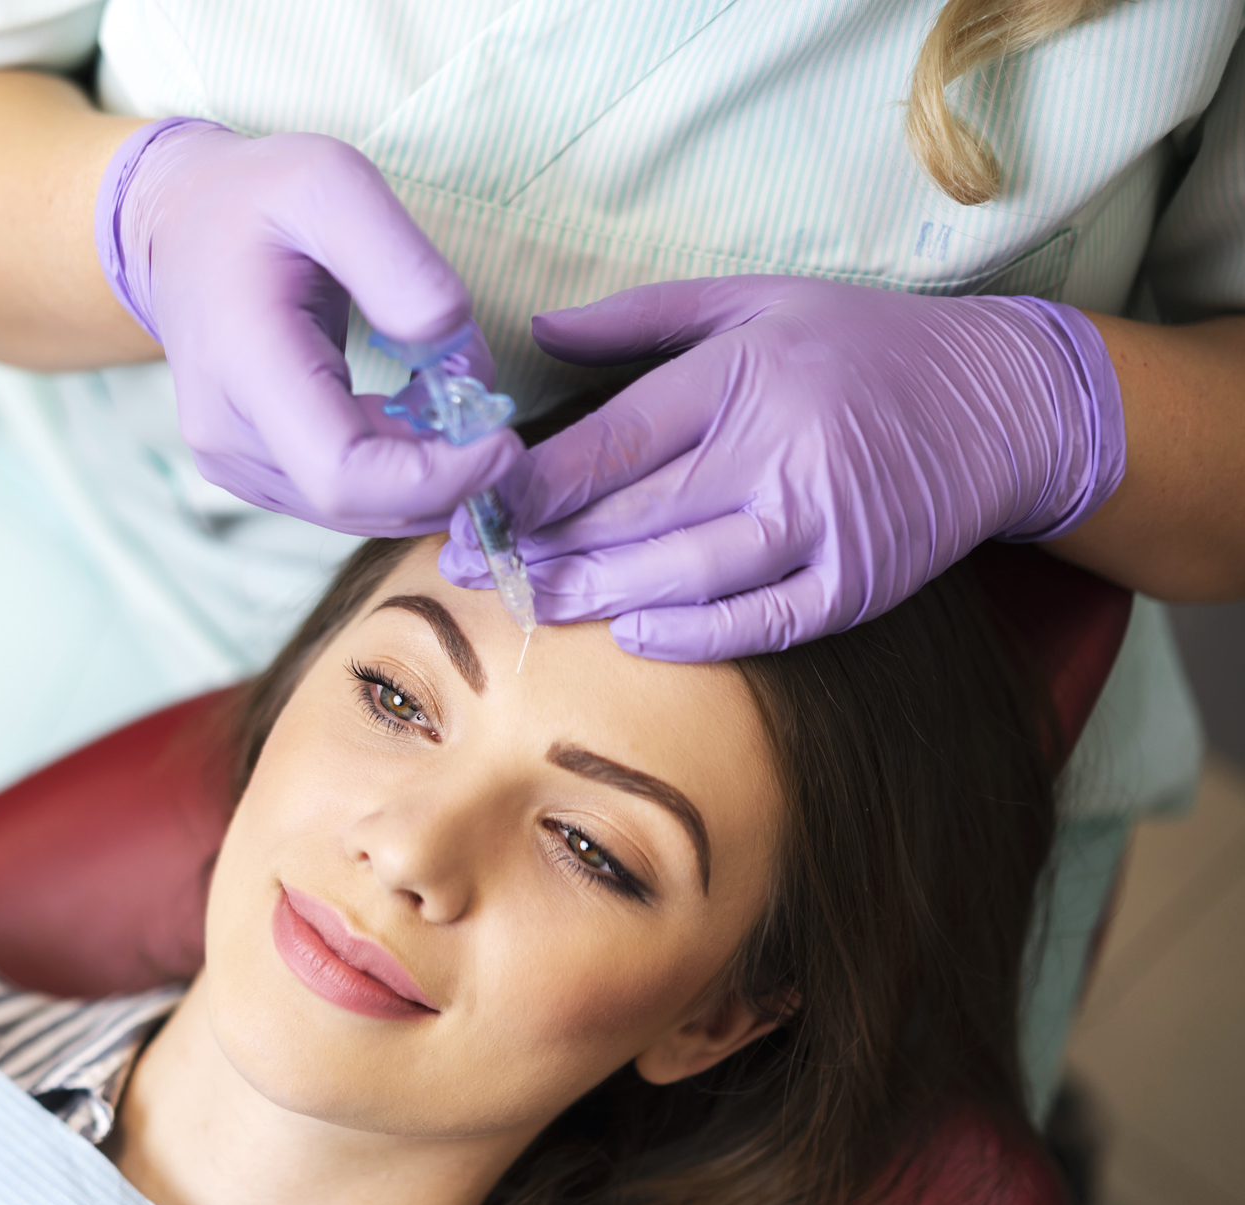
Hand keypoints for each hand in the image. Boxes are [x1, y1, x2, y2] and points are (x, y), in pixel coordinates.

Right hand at [98, 119, 521, 534]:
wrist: (178, 223)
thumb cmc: (256, 197)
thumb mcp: (333, 183)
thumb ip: (402, 264)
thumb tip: (457, 358)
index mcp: (243, 361)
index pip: (342, 474)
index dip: (435, 477)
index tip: (503, 440)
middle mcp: (226, 433)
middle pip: (356, 505)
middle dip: (445, 480)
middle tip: (495, 420)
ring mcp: (232, 462)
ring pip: (354, 513)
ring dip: (424, 478)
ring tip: (453, 407)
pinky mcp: (249, 471)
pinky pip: (340, 501)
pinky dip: (394, 475)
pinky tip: (413, 418)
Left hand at [440, 276, 1126, 659]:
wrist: (1005, 403)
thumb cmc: (861, 344)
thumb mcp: (754, 298)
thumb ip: (640, 319)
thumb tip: (537, 329)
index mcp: (744, 372)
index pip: (612, 440)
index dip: (532, 483)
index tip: (471, 505)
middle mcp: (780, 448)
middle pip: (634, 514)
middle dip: (542, 545)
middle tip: (473, 566)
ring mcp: (823, 522)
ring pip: (683, 573)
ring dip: (595, 593)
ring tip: (528, 601)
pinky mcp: (859, 583)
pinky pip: (760, 622)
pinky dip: (691, 633)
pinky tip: (631, 632)